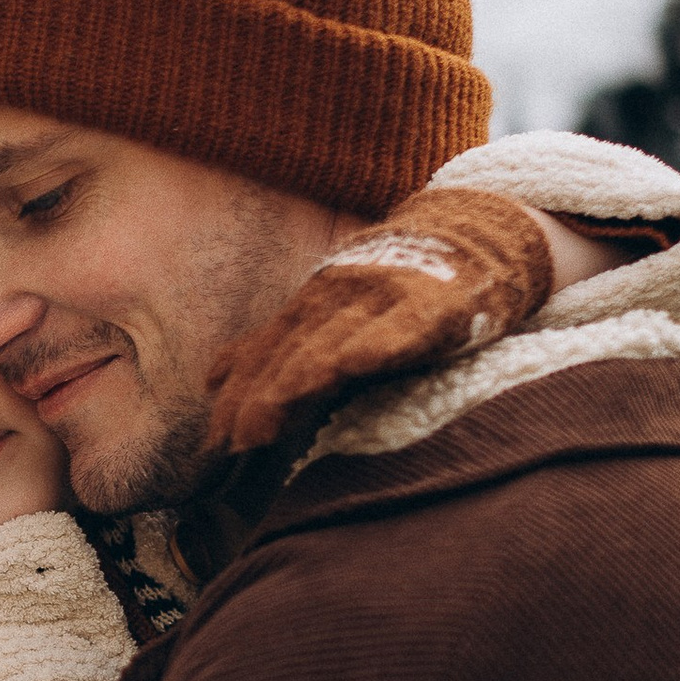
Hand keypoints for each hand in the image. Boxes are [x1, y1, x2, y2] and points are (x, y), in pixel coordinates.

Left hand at [204, 186, 554, 462]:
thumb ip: (276, 346)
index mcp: (309, 304)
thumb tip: (212, 379)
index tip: (216, 440)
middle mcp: (336, 297)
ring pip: (335, 340)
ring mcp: (382, 297)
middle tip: (240, 442)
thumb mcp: (325, 312)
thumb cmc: (390, 289)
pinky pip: (402, 326)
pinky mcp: (431, 303)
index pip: (264, 353)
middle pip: (291, 352)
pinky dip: (378, 344)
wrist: (467, 238)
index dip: (238, 396)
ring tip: (276, 412)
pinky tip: (357, 365)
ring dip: (302, 377)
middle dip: (262, 397)